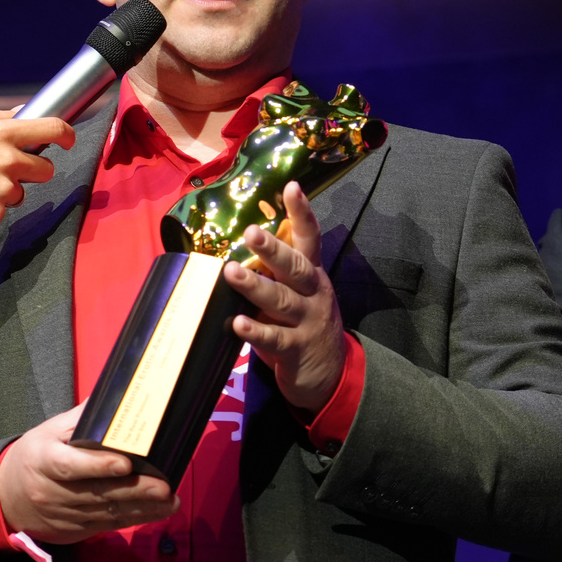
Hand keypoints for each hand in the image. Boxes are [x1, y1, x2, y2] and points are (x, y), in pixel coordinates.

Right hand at [0, 109, 73, 232]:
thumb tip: (25, 112)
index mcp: (2, 134)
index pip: (53, 129)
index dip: (67, 135)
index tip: (68, 140)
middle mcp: (9, 160)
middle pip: (46, 169)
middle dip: (33, 172)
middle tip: (5, 172)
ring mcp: (4, 189)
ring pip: (22, 193)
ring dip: (7, 192)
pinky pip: (3, 211)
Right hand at [0, 405, 176, 544]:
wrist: (8, 497)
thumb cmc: (34, 457)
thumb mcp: (48, 432)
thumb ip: (82, 418)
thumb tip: (116, 394)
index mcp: (43, 461)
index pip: (70, 466)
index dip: (98, 466)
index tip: (126, 464)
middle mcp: (52, 492)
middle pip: (97, 493)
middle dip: (134, 491)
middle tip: (163, 486)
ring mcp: (65, 515)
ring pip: (107, 514)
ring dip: (142, 508)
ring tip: (170, 500)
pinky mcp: (76, 531)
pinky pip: (109, 525)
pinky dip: (135, 518)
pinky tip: (158, 511)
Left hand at [220, 182, 346, 412]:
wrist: (330, 376)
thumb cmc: (302, 326)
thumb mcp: (296, 295)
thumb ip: (274, 275)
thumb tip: (233, 246)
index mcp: (312, 275)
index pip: (310, 238)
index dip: (302, 213)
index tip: (291, 186)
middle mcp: (313, 293)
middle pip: (295, 267)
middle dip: (273, 249)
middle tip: (251, 231)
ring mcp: (308, 321)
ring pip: (282, 300)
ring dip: (256, 286)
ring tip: (231, 272)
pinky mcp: (297, 349)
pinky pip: (275, 339)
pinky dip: (256, 331)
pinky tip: (238, 324)